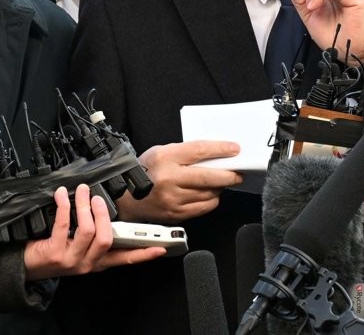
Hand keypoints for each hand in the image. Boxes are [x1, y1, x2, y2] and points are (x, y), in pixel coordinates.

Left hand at [24, 185, 165, 279]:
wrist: (25, 266)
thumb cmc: (52, 251)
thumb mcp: (78, 247)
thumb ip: (94, 235)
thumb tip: (105, 210)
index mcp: (97, 261)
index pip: (125, 259)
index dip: (143, 254)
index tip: (160, 247)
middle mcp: (87, 263)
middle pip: (106, 240)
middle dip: (103, 214)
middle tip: (98, 198)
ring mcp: (71, 260)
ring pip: (87, 231)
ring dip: (84, 206)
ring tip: (80, 192)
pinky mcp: (55, 254)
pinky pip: (64, 226)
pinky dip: (64, 207)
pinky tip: (61, 197)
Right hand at [118, 140, 242, 223]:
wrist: (126, 197)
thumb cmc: (145, 171)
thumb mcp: (162, 152)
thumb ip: (185, 152)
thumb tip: (214, 155)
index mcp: (166, 158)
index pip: (200, 151)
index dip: (221, 149)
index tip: (235, 149)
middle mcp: (170, 179)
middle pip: (208, 176)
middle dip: (229, 174)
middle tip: (238, 172)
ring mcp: (173, 199)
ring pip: (208, 193)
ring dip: (220, 187)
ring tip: (221, 182)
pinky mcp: (176, 214)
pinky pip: (203, 207)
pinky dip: (211, 200)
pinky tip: (210, 194)